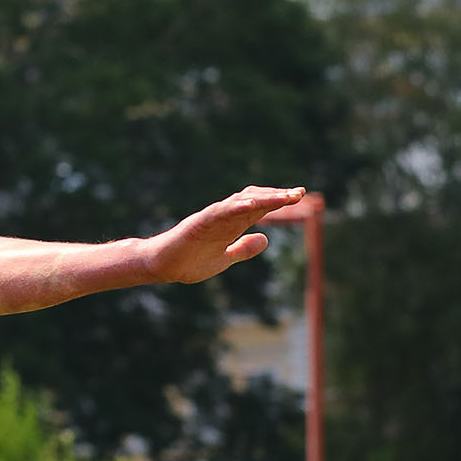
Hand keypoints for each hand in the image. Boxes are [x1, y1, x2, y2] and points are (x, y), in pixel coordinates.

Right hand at [145, 186, 308, 284]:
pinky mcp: (198, 224)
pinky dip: (235, 207)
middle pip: (254, 199)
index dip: (278, 200)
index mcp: (231, 225)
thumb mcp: (224, 258)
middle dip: (276, 196)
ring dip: (262, 199)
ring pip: (240, 202)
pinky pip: (219, 212)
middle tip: (299, 193)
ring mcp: (211, 218)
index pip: (259, 207)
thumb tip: (265, 240)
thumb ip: (243, 249)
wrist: (161, 266)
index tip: (299, 195)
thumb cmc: (188, 262)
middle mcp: (223, 217)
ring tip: (283, 197)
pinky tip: (251, 205)